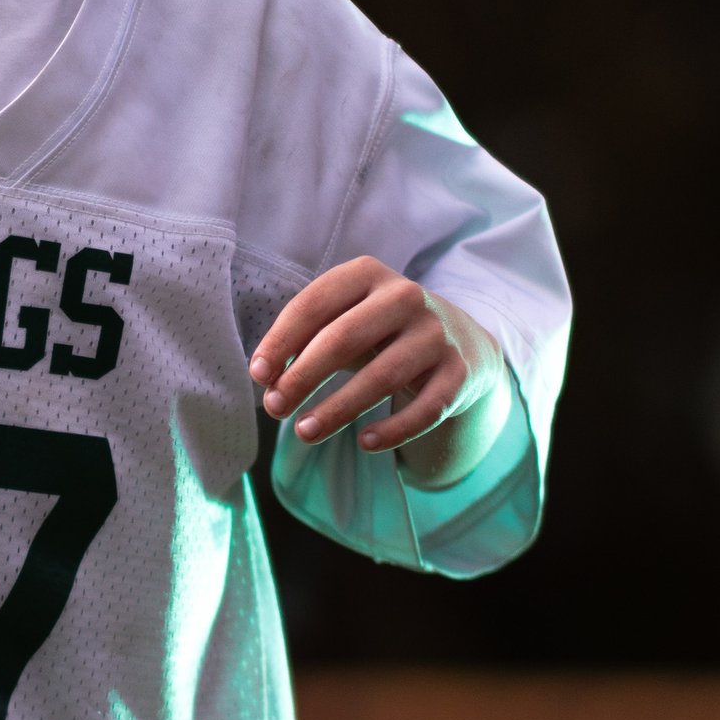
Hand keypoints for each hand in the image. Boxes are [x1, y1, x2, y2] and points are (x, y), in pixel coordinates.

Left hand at [249, 258, 502, 486]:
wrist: (460, 342)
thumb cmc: (379, 333)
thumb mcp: (344, 322)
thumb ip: (305, 343)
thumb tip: (267, 381)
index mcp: (367, 274)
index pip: (313, 304)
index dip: (280, 341)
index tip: (258, 376)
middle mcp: (405, 297)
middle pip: (344, 338)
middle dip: (302, 377)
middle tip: (274, 408)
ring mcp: (436, 334)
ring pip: (382, 376)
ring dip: (338, 409)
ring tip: (304, 433)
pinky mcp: (458, 373)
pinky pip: (425, 408)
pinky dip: (393, 430)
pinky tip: (364, 444)